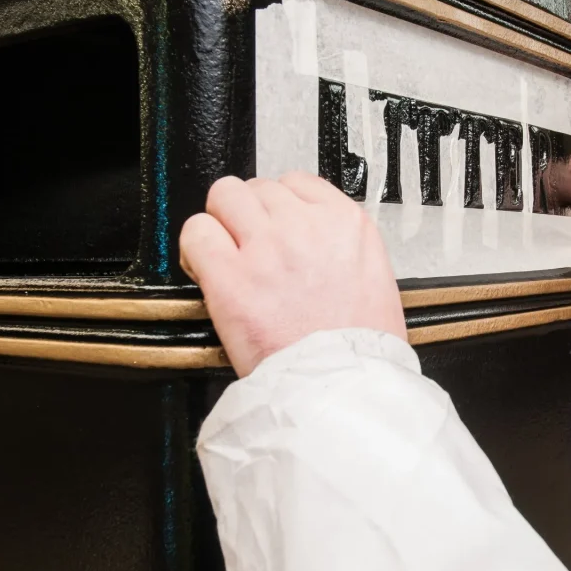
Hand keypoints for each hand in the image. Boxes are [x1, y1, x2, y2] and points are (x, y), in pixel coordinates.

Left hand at [179, 173, 406, 376]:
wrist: (342, 387)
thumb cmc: (360, 349)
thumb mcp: (375, 280)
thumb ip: (342, 248)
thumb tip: (317, 243)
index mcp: (347, 224)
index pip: (297, 183)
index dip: (280, 205)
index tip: (275, 226)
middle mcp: (306, 226)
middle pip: (258, 187)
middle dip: (250, 214)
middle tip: (249, 245)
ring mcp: (266, 247)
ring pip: (224, 197)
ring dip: (222, 221)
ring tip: (225, 252)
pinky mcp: (230, 276)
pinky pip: (196, 233)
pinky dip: (195, 247)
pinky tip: (205, 269)